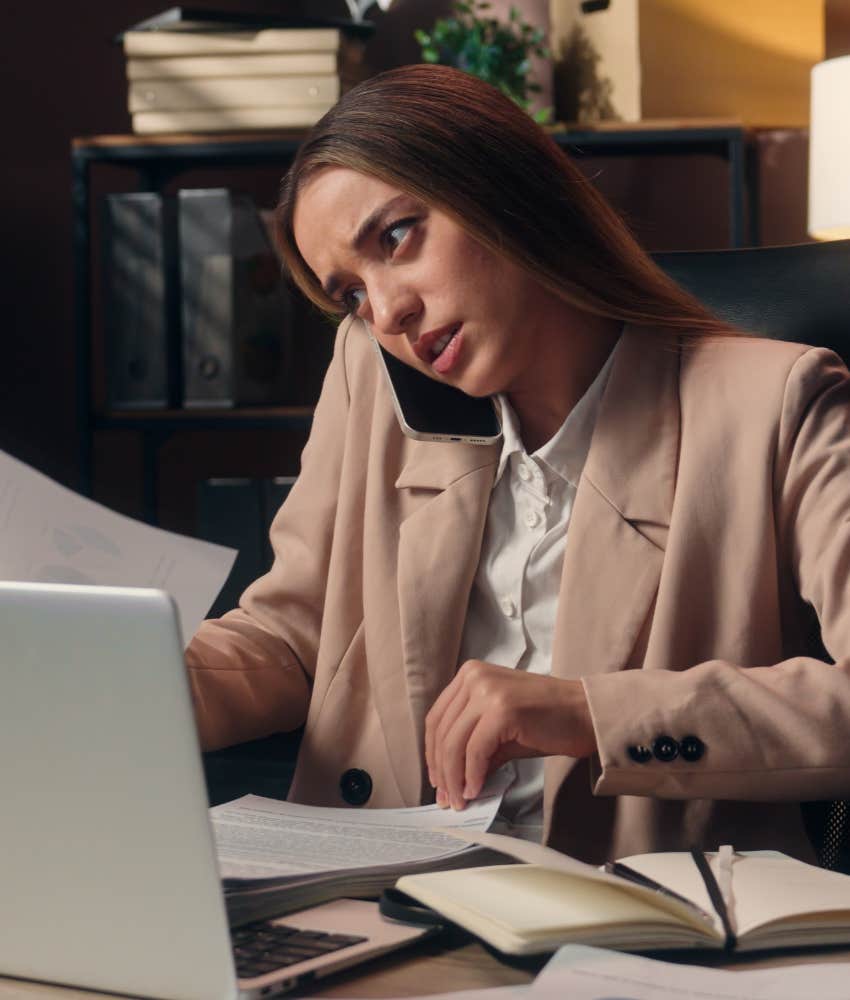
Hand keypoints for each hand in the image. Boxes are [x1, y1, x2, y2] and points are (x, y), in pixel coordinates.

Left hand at [424, 660, 596, 809]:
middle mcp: (475, 676)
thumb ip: (472, 747)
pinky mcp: (502, 708)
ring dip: (454, 777)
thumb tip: (450, 781)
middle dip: (441, 770)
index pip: (437, 718)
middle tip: (447, 798)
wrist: (586, 714)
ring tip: (460, 799)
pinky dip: (471, 775)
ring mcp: (488, 690)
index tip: (438, 780)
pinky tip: (475, 790)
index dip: (432, 754)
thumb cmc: (548, 721)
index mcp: (470, 674)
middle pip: (441, 731)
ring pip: (454, 742)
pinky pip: (475, 750)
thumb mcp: (500, 730)